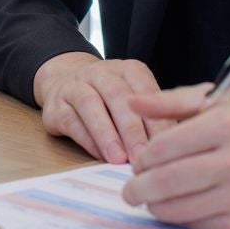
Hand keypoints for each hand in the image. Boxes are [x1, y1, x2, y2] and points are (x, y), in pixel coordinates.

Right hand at [32, 52, 170, 163]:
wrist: (64, 82)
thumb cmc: (110, 99)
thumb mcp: (135, 98)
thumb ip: (153, 116)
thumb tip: (174, 145)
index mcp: (128, 69)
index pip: (145, 90)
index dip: (156, 117)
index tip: (167, 144)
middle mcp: (100, 72)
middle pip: (118, 96)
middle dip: (132, 128)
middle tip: (143, 156)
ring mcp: (75, 86)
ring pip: (90, 104)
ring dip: (107, 134)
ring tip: (119, 159)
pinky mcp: (55, 105)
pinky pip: (71, 120)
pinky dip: (87, 139)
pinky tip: (99, 155)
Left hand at [121, 89, 229, 228]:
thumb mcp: (216, 105)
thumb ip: (171, 101)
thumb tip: (132, 102)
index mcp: (227, 125)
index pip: (163, 147)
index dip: (142, 158)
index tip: (138, 162)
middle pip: (166, 181)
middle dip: (138, 188)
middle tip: (130, 190)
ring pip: (176, 208)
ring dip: (155, 206)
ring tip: (152, 198)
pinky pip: (195, 225)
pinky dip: (181, 218)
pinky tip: (180, 206)